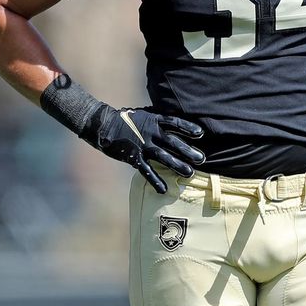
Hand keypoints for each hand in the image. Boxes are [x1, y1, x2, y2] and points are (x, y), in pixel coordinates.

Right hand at [88, 107, 204, 193]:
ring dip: (177, 165)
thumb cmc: (124, 120)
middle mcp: (150, 132)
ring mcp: (142, 145)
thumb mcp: (143, 115)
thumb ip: (156, 120)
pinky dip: (156, 180)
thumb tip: (171, 123)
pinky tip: (164, 190)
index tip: (201, 134)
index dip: (188, 128)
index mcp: (153, 120)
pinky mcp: (133, 157)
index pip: (174, 123)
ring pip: (163, 157)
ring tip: (190, 173)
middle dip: (188, 151)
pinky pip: (147, 170)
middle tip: (202, 159)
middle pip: (173, 142)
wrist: (103, 125)